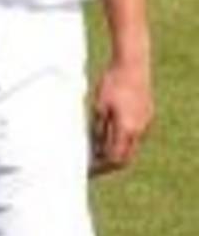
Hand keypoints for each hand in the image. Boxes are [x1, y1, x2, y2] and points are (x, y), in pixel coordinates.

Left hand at [89, 60, 151, 175]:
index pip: (114, 158)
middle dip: (108, 165)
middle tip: (92, 167)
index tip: (87, 171)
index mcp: (126, 128)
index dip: (101, 168)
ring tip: (96, 152)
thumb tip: (93, 148)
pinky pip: (135, 136)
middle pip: (125, 158)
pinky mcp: (147, 116)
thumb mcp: (98, 107)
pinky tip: (108, 137)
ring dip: (115, 153)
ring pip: (131, 147)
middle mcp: (139, 129)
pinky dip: (122, 141)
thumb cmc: (112, 83)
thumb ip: (97, 130)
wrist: (131, 64)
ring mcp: (145, 123)